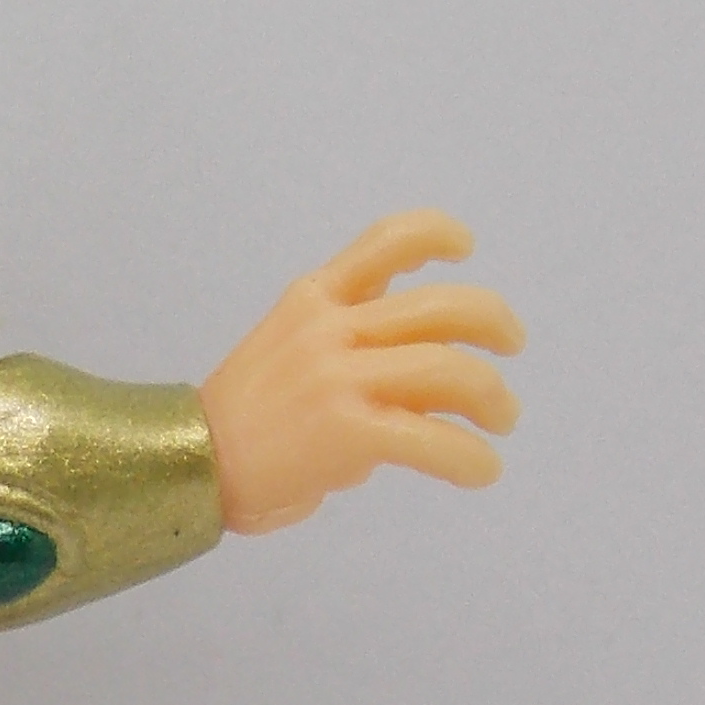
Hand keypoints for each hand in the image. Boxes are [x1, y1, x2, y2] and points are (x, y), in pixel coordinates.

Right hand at [201, 212, 524, 531]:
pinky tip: (481, 470)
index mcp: (313, 298)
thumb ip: (353, 340)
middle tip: (511, 347)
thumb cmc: (245, 417)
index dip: (436, 235)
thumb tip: (426, 368)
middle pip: (441, 307)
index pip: (385, 241)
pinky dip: (471, 457)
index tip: (466, 247)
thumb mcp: (292, 348)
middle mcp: (330, 327)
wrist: (192, 464)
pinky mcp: (349, 432)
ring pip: (450, 370)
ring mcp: (339, 378)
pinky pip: (434, 439)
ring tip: (501, 420)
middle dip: (493, 323)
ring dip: (492, 396)